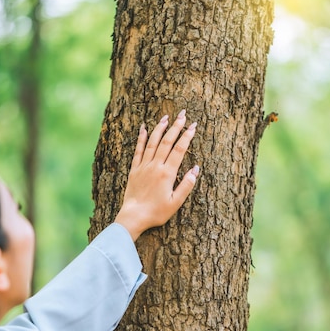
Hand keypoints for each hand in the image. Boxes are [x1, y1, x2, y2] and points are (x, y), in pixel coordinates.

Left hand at [114, 110, 199, 240]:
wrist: (133, 216)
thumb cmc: (156, 212)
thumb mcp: (175, 202)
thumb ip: (186, 185)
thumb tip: (196, 169)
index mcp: (167, 173)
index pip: (179, 149)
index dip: (187, 136)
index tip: (193, 125)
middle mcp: (155, 166)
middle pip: (167, 142)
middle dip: (176, 126)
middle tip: (182, 114)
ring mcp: (143, 166)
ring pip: (153, 142)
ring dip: (160, 128)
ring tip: (166, 117)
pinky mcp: (134, 169)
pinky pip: (138, 150)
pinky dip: (141, 138)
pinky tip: (144, 128)